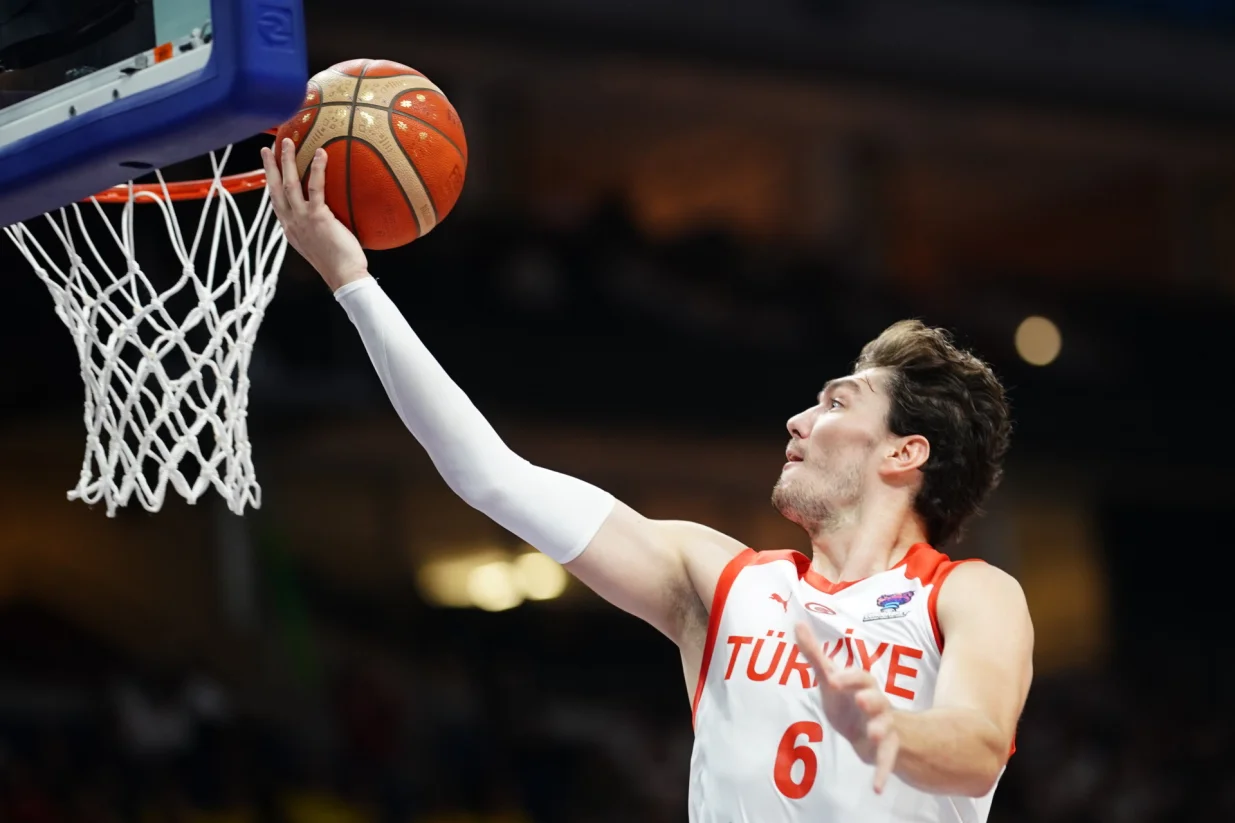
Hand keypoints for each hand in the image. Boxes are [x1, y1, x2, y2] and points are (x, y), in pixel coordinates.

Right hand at [260, 138, 369, 291]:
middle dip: (269, 167)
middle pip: (275, 189)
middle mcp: (291, 223)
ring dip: (286, 161)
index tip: (268, 171)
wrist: (343, 276)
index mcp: (290, 230)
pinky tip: (320, 154)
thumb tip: (326, 218)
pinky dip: (316, 169)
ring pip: (289, 184)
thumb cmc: (337, 263)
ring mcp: (302, 219)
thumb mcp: (318, 245)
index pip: (276, 203)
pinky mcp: (317, 216)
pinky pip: (315, 188)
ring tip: (288, 142)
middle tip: (267, 148)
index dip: (271, 185)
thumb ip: (316, 230)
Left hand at [794, 622, 899, 793]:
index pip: (859, 677)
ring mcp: (883, 728)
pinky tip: (877, 788)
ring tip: (872, 735)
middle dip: (871, 698)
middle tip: (861, 699)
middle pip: (878, 699)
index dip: (849, 677)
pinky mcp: (884, 751)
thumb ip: (814, 654)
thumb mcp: (831, 679)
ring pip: (886, 728)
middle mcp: (877, 705)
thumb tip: (797, 624)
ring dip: (879, 730)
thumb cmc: (849, 701)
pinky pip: (886, 762)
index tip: (833, 678)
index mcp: (863, 686)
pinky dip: (882, 774)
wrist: (873, 731)